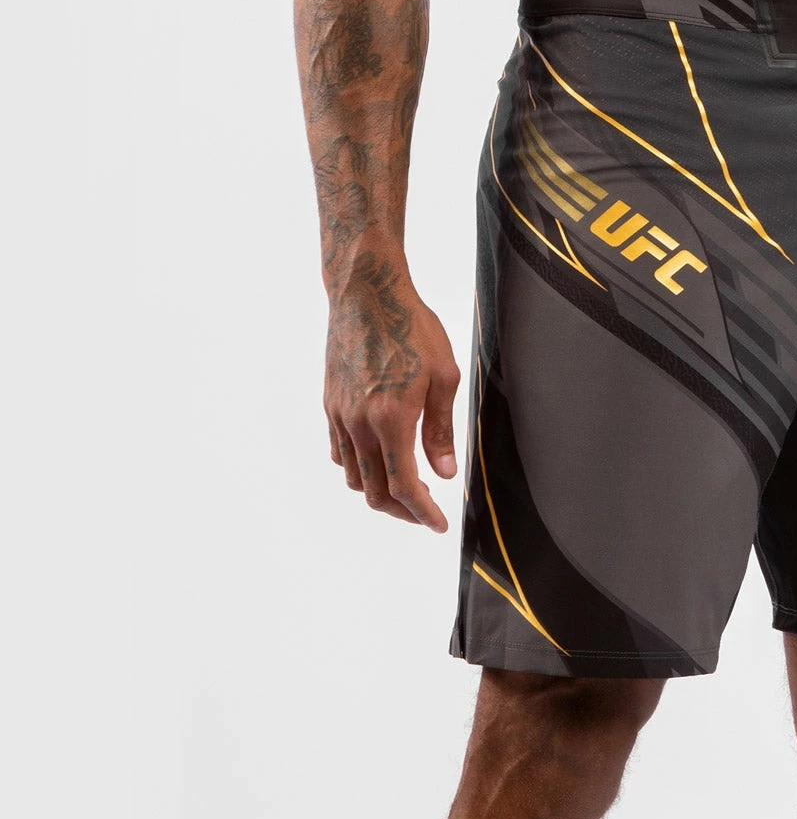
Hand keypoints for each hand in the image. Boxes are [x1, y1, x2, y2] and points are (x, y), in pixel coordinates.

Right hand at [324, 249, 460, 529]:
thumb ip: (441, 431)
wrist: (366, 293)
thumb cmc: (411, 328)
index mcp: (391, 420)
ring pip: (354, 477)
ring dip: (380, 493)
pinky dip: (360, 469)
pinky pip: (340, 453)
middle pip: (376, 492)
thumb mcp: (444, 377)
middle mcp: (359, 423)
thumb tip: (444, 474)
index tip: (438, 525)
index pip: (404, 487)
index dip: (423, 513)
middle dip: (403, 512)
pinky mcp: (330, 405)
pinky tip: (380, 462)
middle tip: (426, 513)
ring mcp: (340, 416)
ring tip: (407, 489)